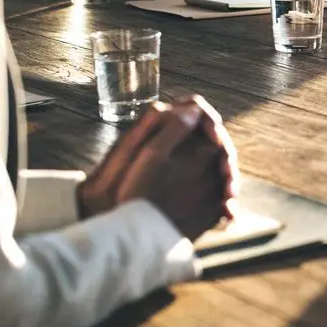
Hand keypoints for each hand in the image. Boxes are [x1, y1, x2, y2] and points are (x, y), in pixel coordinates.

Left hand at [78, 96, 239, 239]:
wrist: (98, 216)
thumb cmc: (111, 187)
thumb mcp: (138, 156)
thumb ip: (167, 130)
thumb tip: (193, 110)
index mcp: (161, 125)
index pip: (197, 110)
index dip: (212, 122)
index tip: (217, 142)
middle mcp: (174, 140)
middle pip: (214, 138)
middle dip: (226, 159)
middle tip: (228, 186)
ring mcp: (182, 162)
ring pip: (217, 163)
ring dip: (229, 180)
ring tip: (228, 203)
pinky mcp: (185, 184)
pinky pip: (212, 185)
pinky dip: (222, 198)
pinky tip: (227, 213)